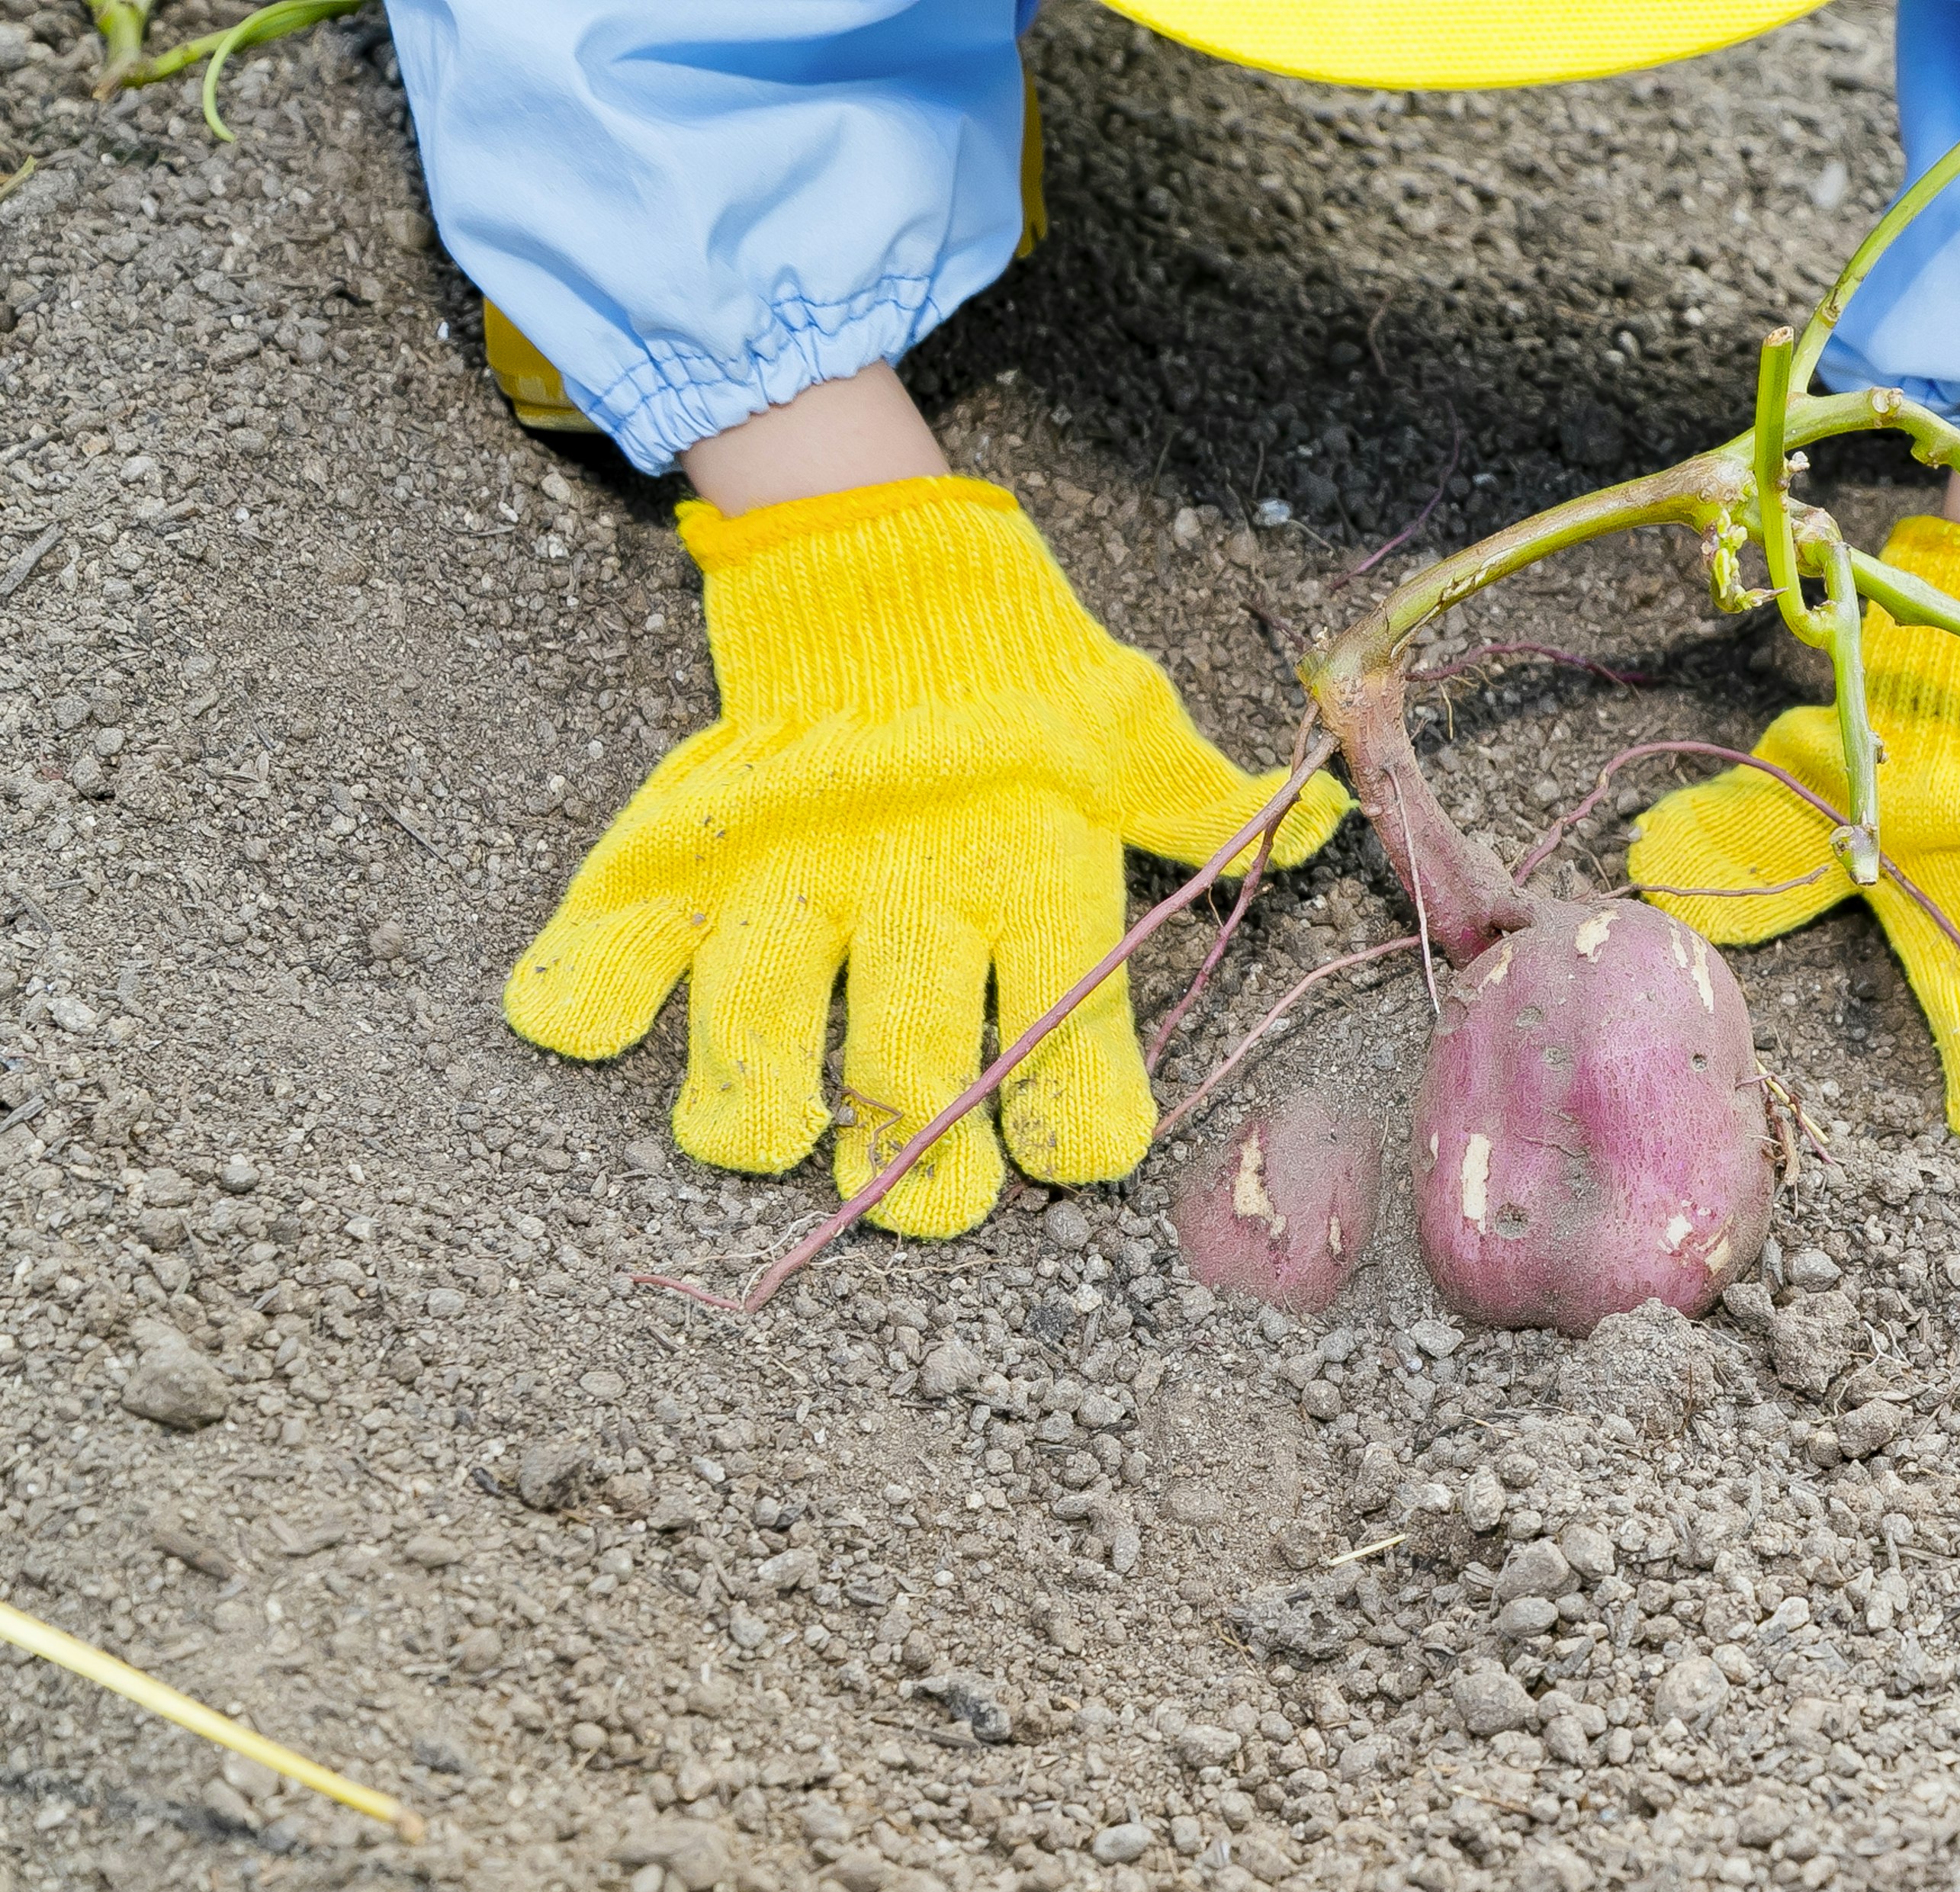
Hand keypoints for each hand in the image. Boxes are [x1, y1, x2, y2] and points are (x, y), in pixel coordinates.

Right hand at [507, 477, 1348, 1233]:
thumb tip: (1317, 825)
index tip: (1075, 1161)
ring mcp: (793, 868)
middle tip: (925, 1205)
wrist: (886, 555)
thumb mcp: (1128, 726)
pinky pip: (619, 929)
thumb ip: (1205, 799)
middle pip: (911, 1056)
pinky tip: (580, 1026)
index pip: (1069, 1023)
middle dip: (917, 1156)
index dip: (1078, 1116)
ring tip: (760, 1136)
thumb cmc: (1021, 665)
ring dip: (751, 1099)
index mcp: (1033, 866)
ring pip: (758, 1018)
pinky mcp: (695, 843)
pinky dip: (585, 986)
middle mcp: (913, 882)